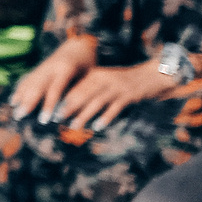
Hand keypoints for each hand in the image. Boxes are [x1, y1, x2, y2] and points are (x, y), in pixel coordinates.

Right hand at [9, 34, 97, 121]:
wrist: (80, 46)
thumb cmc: (89, 64)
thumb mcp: (90, 76)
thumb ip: (80, 91)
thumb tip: (72, 113)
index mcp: (65, 69)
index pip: (54, 89)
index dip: (48, 105)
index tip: (44, 120)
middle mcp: (51, 67)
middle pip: (36, 86)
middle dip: (28, 102)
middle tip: (19, 116)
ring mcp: (43, 67)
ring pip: (29, 82)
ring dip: (21, 97)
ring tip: (14, 111)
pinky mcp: (39, 68)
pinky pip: (27, 79)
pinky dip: (20, 90)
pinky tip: (13, 100)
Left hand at [47, 58, 181, 132]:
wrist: (151, 76)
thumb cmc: (122, 83)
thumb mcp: (104, 82)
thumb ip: (88, 90)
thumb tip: (66, 106)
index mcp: (95, 74)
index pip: (74, 86)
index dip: (61, 98)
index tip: (49, 108)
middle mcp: (103, 78)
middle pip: (82, 94)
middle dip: (68, 107)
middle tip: (55, 118)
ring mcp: (116, 87)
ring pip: (96, 102)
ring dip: (84, 114)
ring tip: (73, 126)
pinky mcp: (128, 96)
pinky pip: (114, 108)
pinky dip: (105, 117)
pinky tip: (97, 126)